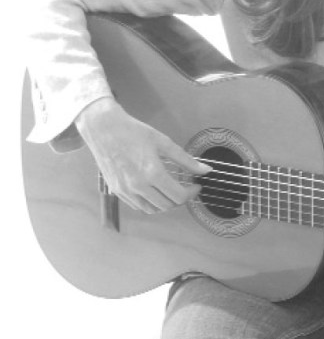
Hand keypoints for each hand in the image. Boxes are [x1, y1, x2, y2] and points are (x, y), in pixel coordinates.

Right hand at [76, 98, 210, 212]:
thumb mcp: (163, 142)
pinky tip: (153, 191)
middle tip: (184, 187)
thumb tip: (206, 170)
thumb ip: (186, 160)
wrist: (103, 128)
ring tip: (169, 191)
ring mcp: (126, 190)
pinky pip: (138, 206)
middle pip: (167, 206)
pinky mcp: (116, 191)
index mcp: (153, 173)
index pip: (178, 196)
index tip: (195, 185)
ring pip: (152, 210)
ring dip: (165, 204)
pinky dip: (149, 203)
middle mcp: (138, 186)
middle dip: (180, 199)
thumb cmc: (134, 132)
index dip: (191, 193)